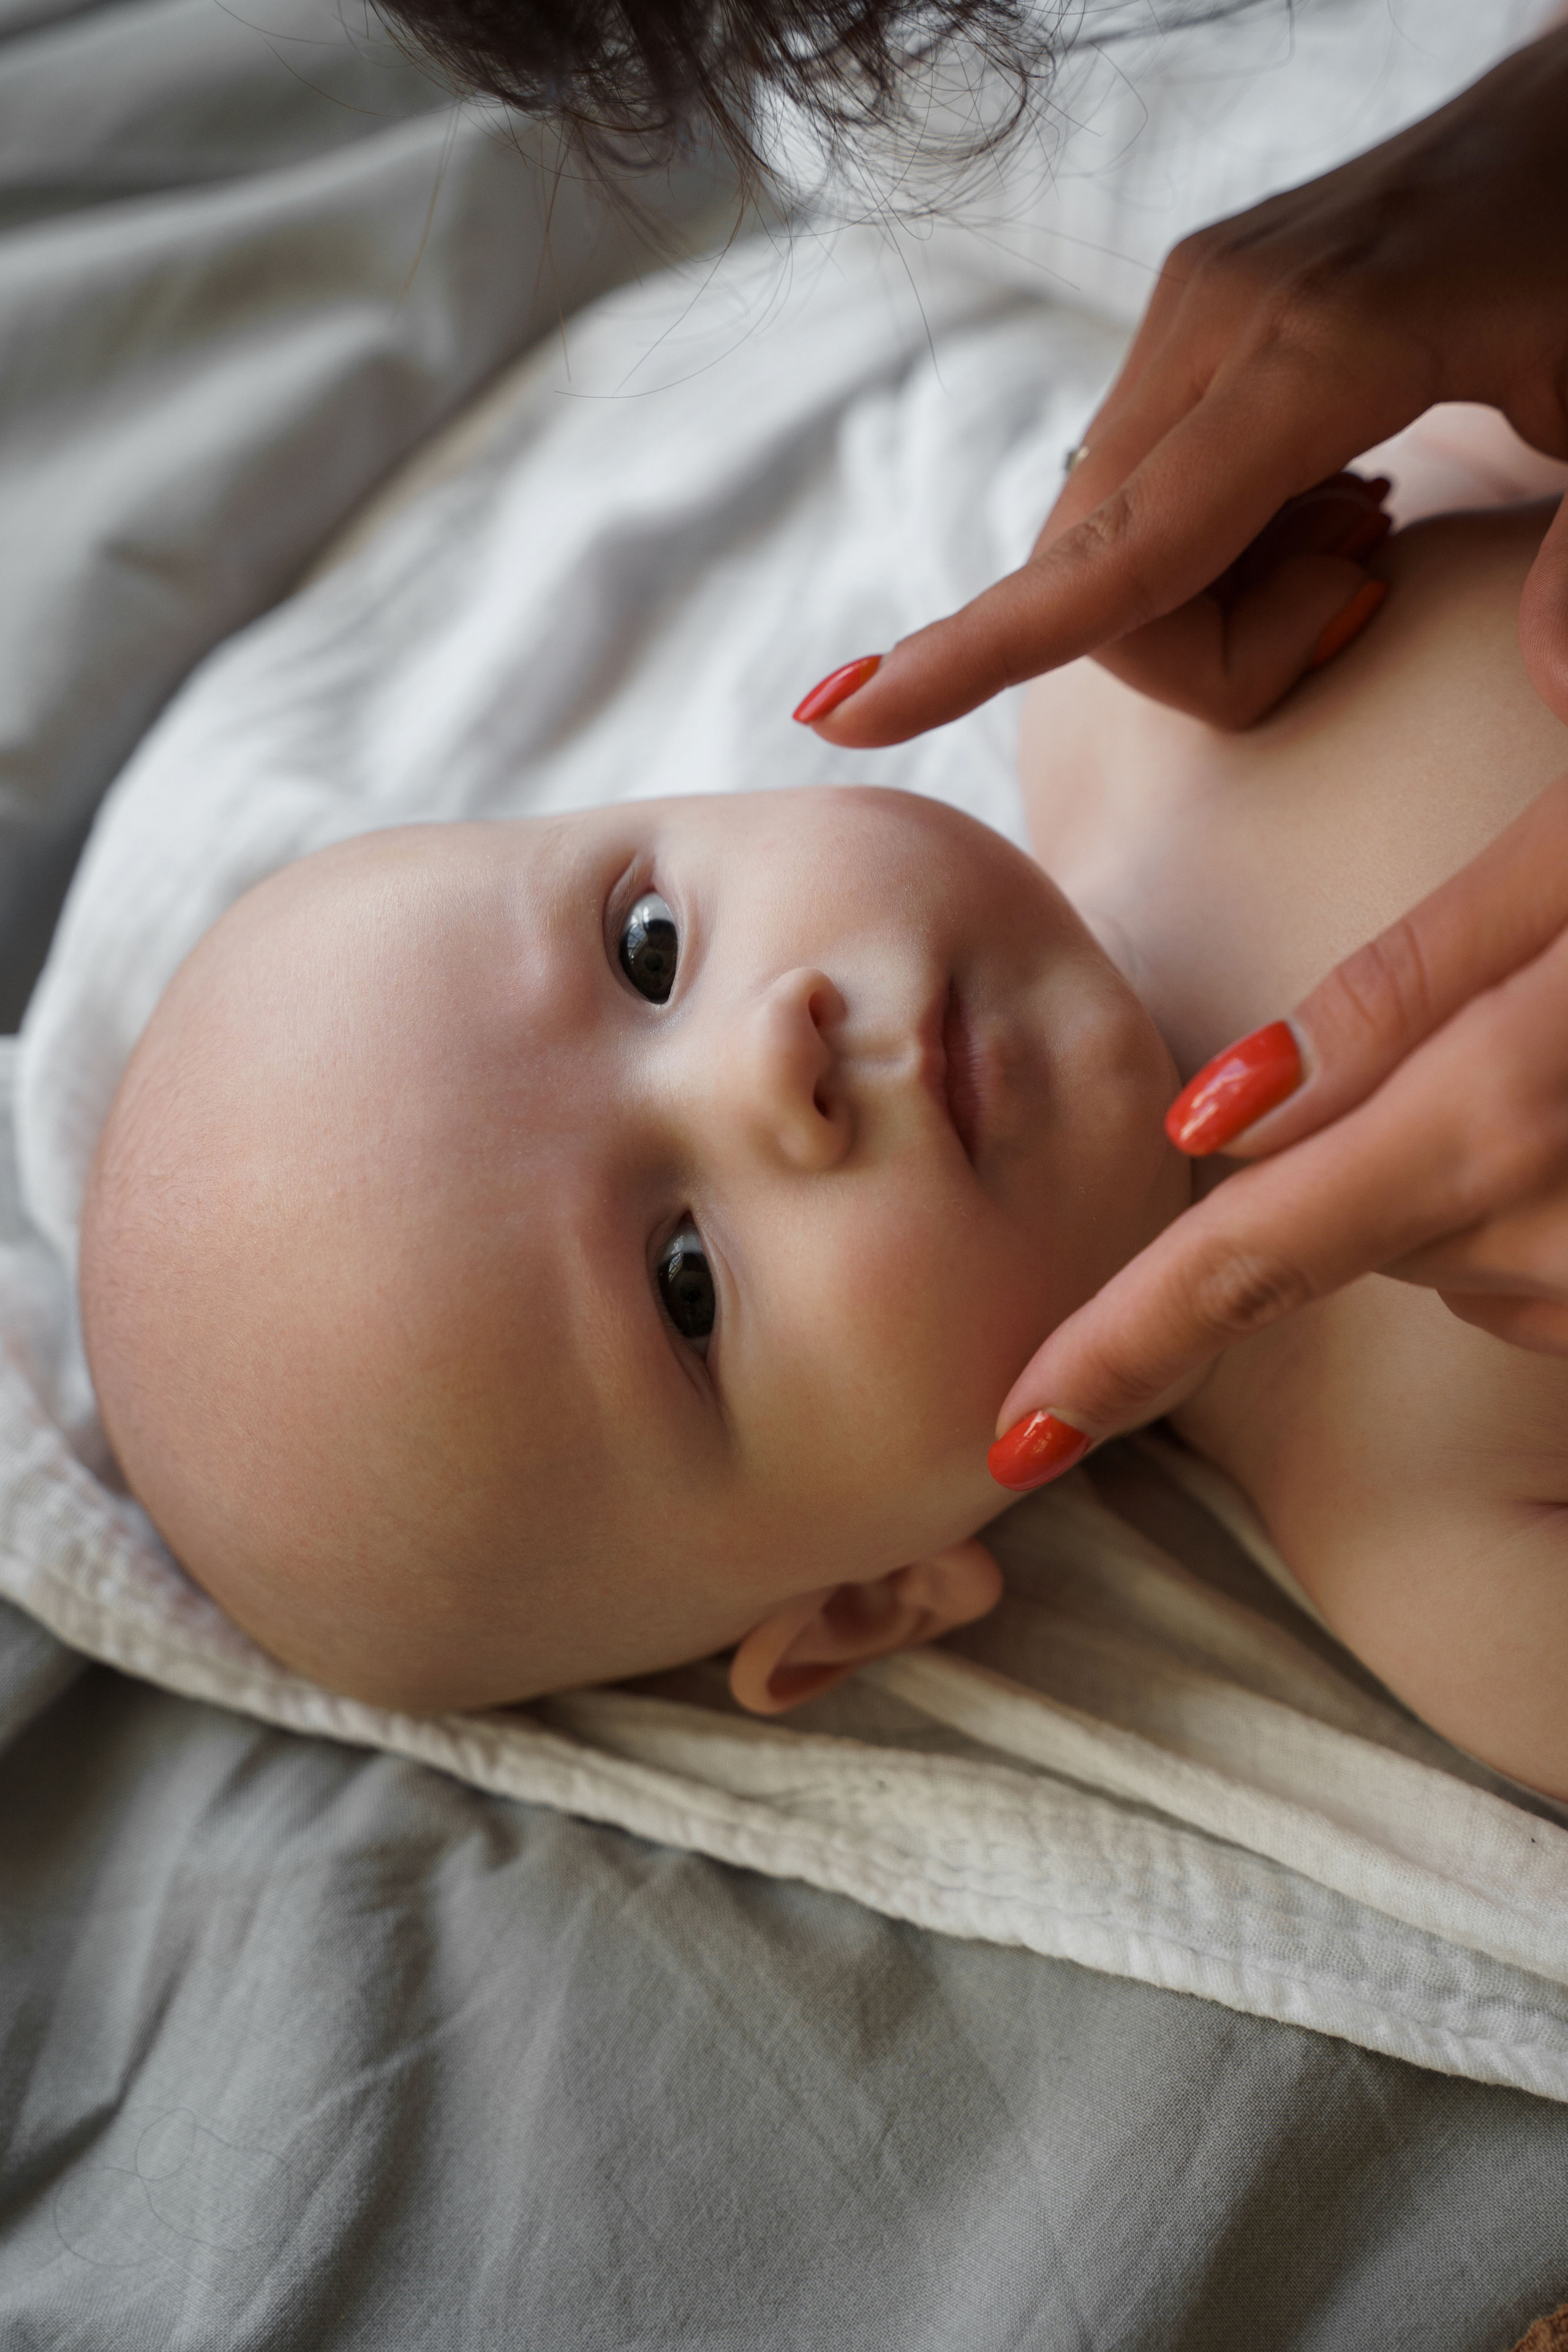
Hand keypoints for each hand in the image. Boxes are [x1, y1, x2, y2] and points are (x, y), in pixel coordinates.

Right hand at [793, 23, 1567, 744]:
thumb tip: (1551, 676)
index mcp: (1312, 353)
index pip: (1115, 551)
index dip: (977, 648)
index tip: (844, 713)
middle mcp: (1212, 323)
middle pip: (1101, 581)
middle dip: (1210, 657)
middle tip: (1368, 589)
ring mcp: (1191, 311)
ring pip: (1110, 542)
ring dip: (1222, 601)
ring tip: (1364, 528)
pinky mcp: (1197, 314)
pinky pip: (1142, 488)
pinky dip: (1219, 543)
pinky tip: (1332, 490)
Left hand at [987, 779, 1567, 1490]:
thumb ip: (1404, 992)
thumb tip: (1222, 1112)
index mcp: (1501, 1111)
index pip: (1250, 1260)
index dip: (1115, 1352)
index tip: (1012, 1441)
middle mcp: (1551, 1230)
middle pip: (1361, 1229)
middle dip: (1375, 1147)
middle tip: (1516, 1021)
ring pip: (1461, 1248)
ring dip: (1485, 1163)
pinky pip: (1548, 1268)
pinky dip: (1555, 1198)